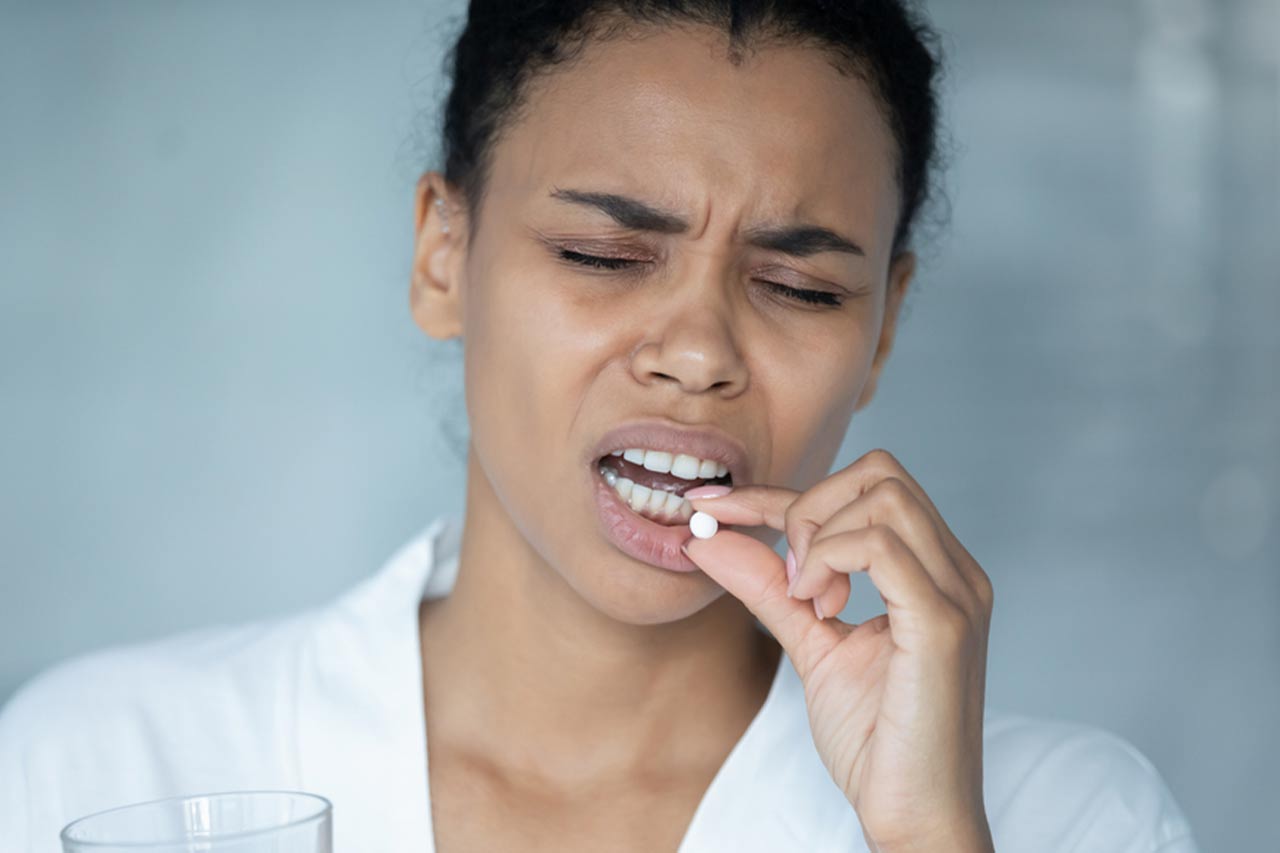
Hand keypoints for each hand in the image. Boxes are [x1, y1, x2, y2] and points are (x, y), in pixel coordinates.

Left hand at [681, 449, 994, 852]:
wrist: (915, 816)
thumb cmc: (876, 740)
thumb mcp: (812, 645)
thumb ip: (768, 588)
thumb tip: (710, 538)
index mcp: (932, 571)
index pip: (859, 491)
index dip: (775, 494)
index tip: (710, 507)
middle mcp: (954, 571)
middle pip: (880, 471)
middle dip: (809, 506)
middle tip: (789, 579)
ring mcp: (955, 593)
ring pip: (883, 494)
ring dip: (819, 536)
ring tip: (808, 601)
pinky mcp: (943, 625)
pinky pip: (881, 546)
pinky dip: (829, 561)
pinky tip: (818, 608)